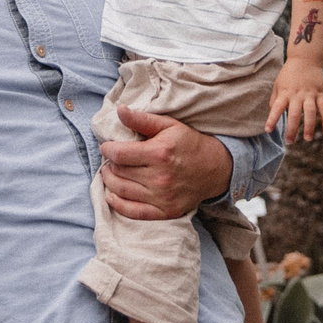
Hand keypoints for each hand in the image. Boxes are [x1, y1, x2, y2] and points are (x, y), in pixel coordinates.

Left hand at [99, 106, 233, 219]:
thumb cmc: (189, 143)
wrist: (215, 169)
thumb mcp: (168, 125)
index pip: (119, 154)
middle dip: (109, 164)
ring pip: (121, 190)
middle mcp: (160, 178)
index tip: (107, 146)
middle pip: (118, 172)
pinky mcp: (165, 212)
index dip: (107, 149)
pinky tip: (112, 195)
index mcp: (160, 153)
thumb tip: (119, 110)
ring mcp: (162, 198)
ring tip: (110, 172)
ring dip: (110, 181)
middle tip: (111, 159)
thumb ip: (141, 119)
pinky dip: (117, 204)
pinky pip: (133, 212)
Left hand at [268, 60, 322, 139]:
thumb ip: (275, 100)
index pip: (276, 108)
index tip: (268, 130)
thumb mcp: (277, 85)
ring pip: (310, 113)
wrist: (305, 59)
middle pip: (294, 114)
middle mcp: (297, 95)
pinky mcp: (320, 94)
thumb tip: (273, 114)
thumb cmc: (289, 74)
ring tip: (308, 139)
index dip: (272, 119)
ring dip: (309, 126)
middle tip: (290, 141)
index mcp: (284, 93)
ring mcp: (309, 94)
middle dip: (292, 129)